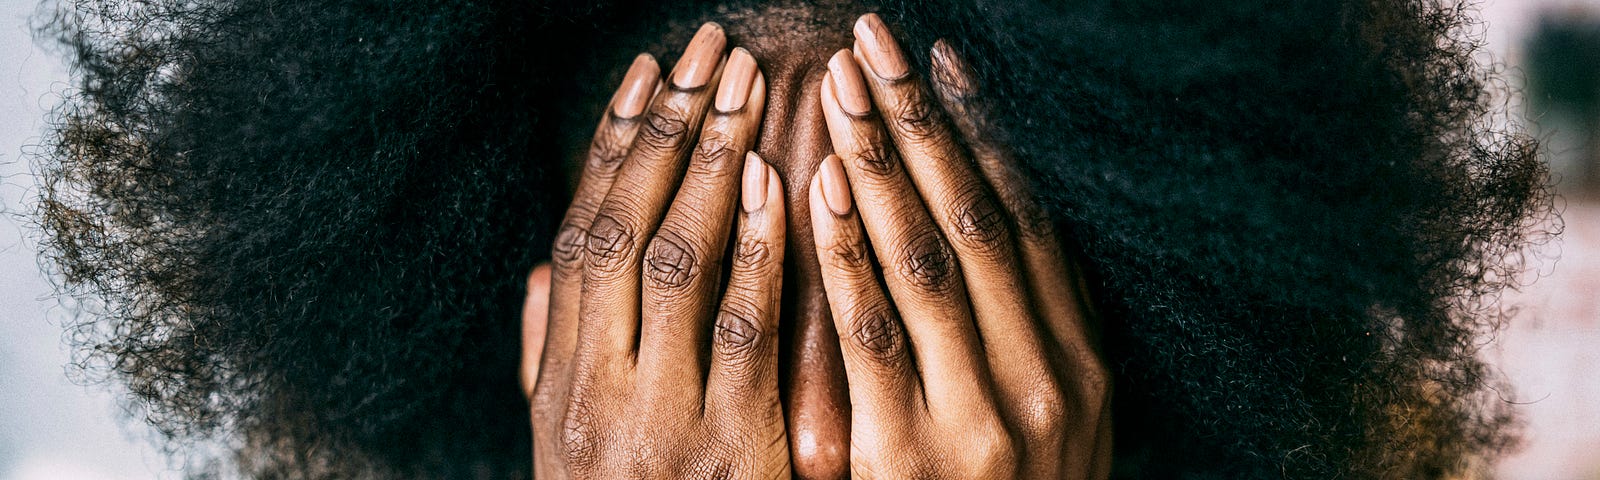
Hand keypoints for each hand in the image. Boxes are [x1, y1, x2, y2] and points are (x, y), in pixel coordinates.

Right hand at [520, 23, 791, 478]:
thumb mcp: (566, 455)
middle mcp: (594, 393)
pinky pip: (744, 333)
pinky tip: (776, 181)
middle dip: (666, 129)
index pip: (581, 238)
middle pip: (622, 231)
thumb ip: (551, 365)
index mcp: (560, 386)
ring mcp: (658, 421)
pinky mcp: (730, 452)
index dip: (611, 149)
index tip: (643, 74)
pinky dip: (756, 249)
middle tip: (706, 49)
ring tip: (742, 84)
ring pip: (675, 265)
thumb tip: (541, 270)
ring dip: (710, 163)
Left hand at [809, 14, 1111, 478]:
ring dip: (880, 164)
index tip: (938, 64)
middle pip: (977, 216)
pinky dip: (846, 252)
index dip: (980, 134)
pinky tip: (816, 191)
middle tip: (874, 44)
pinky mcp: (916, 455)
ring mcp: (986, 415)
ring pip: (929, 258)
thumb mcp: (1055, 425)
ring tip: (840, 89)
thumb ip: (1035, 339)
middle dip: (919, 123)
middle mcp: (1048, 376)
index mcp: (1081, 360)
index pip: (1024, 218)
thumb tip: (1009, 234)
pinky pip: (874, 333)